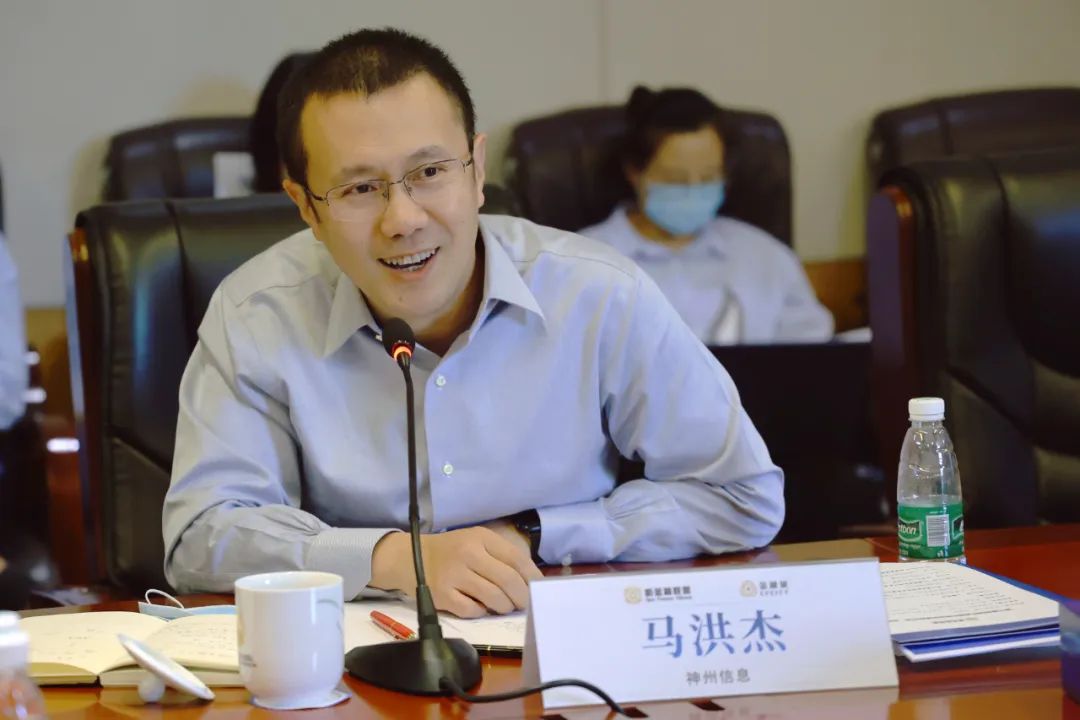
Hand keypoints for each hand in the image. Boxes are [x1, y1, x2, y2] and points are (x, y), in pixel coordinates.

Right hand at [370, 526, 542, 617]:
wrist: (409, 557)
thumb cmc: (451, 550)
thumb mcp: (475, 541)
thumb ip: (501, 555)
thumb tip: (530, 580)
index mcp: (480, 538)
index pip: (516, 559)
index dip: (532, 576)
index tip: (540, 588)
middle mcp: (468, 554)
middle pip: (508, 581)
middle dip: (522, 597)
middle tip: (525, 604)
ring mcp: (454, 575)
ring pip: (494, 598)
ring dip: (505, 606)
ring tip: (505, 606)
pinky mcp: (443, 596)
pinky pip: (473, 610)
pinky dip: (482, 612)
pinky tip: (481, 607)